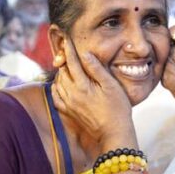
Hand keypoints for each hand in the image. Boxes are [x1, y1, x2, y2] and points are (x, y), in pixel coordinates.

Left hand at [51, 38, 136, 154]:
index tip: (67, 39)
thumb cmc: (118, 108)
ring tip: (66, 64)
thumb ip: (96, 69)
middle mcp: (71, 94)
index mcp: (82, 86)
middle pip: (62, 71)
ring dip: (61, 72)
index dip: (69, 49)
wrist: (114, 133)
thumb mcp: (111, 85)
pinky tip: (61, 83)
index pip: (72, 62)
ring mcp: (69, 104)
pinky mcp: (69, 112)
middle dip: (64, 59)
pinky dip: (57, 87)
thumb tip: (85, 54)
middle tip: (66, 50)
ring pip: (58, 82)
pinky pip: (56, 96)